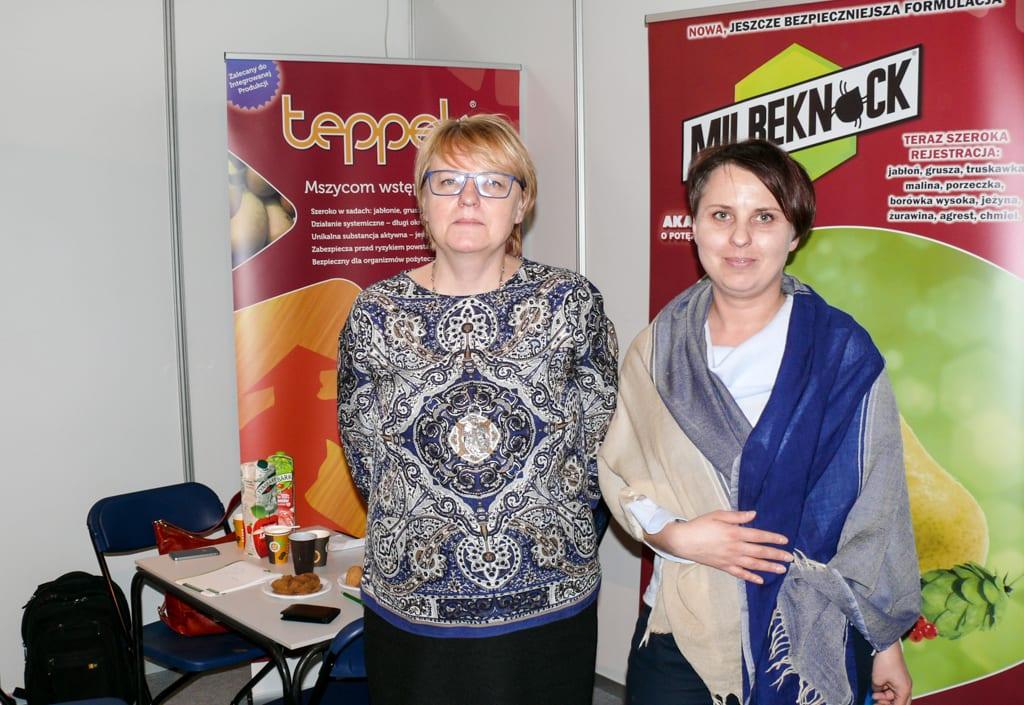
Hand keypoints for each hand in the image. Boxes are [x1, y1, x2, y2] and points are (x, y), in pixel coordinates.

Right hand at [643, 510, 792, 583]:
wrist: (683, 541)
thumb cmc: (700, 525)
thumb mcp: (718, 515)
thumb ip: (737, 516)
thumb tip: (754, 514)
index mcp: (734, 532)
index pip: (759, 536)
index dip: (773, 538)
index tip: (785, 540)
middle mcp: (735, 547)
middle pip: (760, 552)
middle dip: (776, 555)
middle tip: (789, 558)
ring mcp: (730, 559)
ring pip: (753, 565)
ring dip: (769, 567)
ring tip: (781, 570)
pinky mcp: (724, 567)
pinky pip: (740, 574)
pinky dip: (751, 577)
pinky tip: (761, 580)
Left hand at [871, 642, 911, 704]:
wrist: (888, 647)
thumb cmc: (885, 662)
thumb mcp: (877, 680)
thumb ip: (877, 690)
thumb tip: (876, 692)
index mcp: (904, 690)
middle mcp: (906, 687)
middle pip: (900, 702)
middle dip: (889, 703)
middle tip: (878, 702)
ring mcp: (903, 682)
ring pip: (895, 695)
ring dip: (885, 696)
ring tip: (874, 694)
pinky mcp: (898, 677)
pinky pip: (893, 688)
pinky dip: (885, 690)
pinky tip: (877, 688)